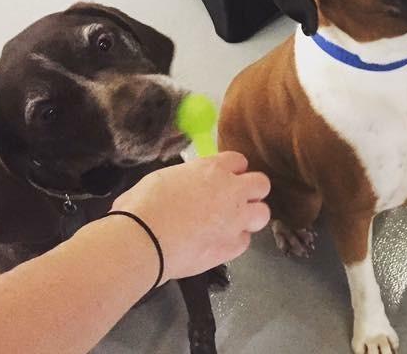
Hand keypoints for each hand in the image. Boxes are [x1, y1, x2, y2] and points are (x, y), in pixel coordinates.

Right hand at [111, 152, 270, 282]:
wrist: (143, 240)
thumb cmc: (143, 205)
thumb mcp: (163, 177)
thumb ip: (185, 179)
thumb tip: (181, 187)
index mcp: (213, 169)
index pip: (239, 161)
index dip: (232, 170)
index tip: (224, 179)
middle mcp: (232, 191)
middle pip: (262, 184)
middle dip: (251, 191)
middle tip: (235, 201)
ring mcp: (236, 220)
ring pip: (263, 214)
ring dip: (250, 217)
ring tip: (231, 224)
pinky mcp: (232, 246)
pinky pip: (244, 242)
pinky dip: (234, 242)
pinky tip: (217, 244)